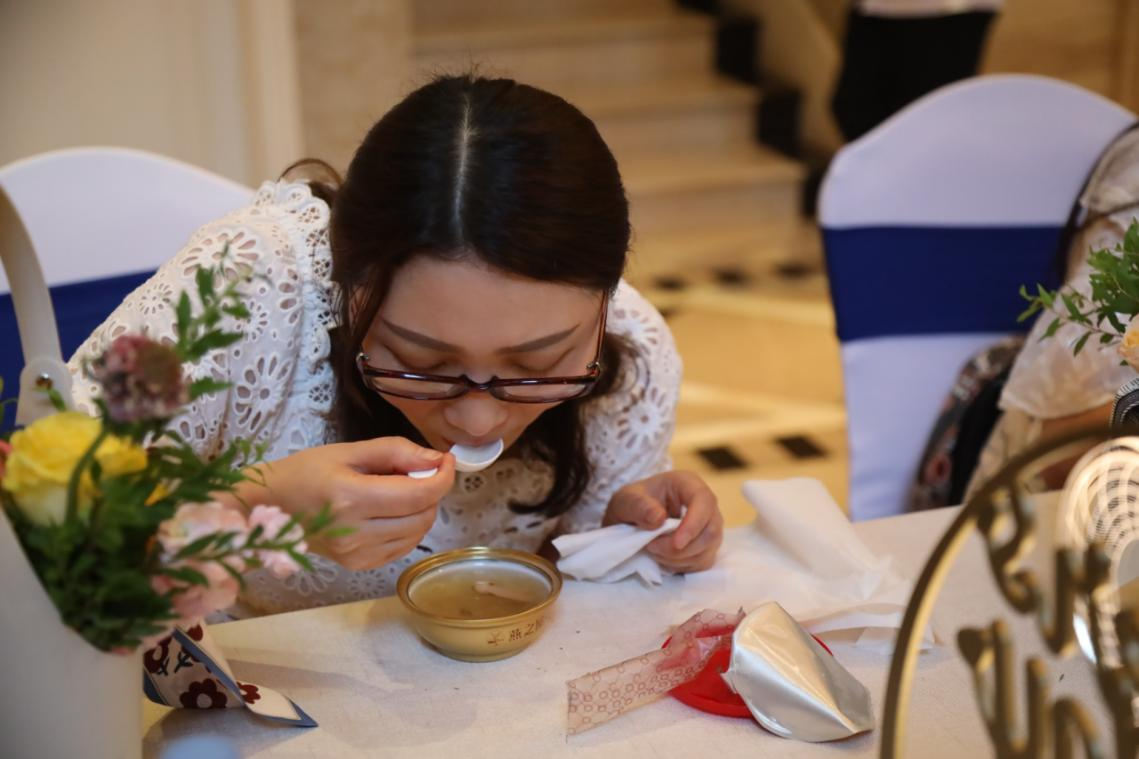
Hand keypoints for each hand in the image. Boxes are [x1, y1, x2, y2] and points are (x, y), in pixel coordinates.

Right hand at [231, 437, 455, 570]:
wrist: (265, 510)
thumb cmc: (304, 473)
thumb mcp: (347, 451)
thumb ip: (395, 452)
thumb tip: (436, 459)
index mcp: (351, 498)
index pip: (418, 494)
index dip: (443, 477)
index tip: (446, 460)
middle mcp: (355, 532)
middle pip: (422, 515)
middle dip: (432, 490)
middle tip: (415, 472)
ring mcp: (356, 554)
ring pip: (417, 533)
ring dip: (422, 509)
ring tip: (399, 491)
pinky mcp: (357, 566)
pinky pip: (402, 547)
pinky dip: (409, 527)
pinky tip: (391, 512)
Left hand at [603, 471, 722, 572]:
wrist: (633, 516)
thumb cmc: (633, 502)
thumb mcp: (627, 499)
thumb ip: (639, 506)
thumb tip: (658, 518)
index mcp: (688, 484)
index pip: (703, 501)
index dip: (694, 524)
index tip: (676, 543)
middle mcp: (705, 505)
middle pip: (710, 531)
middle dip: (681, 548)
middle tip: (652, 547)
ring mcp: (709, 527)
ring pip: (706, 550)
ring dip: (678, 558)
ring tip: (653, 549)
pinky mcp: (706, 547)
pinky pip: (701, 562)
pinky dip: (681, 565)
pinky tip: (663, 558)